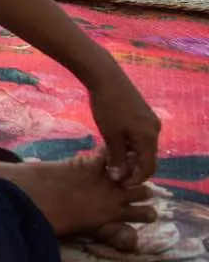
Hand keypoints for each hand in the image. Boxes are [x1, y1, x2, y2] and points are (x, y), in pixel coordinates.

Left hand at [87, 69, 160, 185]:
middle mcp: (155, 130)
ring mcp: (150, 120)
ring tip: (111, 159)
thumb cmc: (107, 107)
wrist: (105, 77)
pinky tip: (113, 143)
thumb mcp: (110, 135)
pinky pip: (139, 135)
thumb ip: (116, 158)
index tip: (121, 184)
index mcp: (149, 138)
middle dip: (132, 167)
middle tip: (114, 174)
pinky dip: (129, 143)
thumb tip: (118, 178)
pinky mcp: (143, 113)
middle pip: (147, 156)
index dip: (136, 179)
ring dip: (129, 155)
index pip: (148, 167)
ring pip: (142, 145)